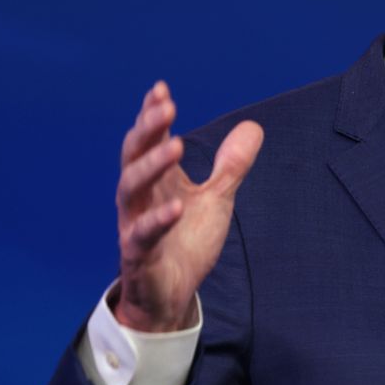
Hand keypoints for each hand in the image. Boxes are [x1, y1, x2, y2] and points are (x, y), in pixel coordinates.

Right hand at [113, 81, 262, 331]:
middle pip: (134, 156)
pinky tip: (177, 206)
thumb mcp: (216, 200)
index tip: (161, 89)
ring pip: (131, 189)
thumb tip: (253, 126)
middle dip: (148, 129)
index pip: (150, 140)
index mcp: (156, 181)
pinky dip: (158, 220)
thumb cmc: (185, 243)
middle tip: (165, 106)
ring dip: (152, 165)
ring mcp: (135, 224)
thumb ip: (231, 166)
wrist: (172, 295)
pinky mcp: (139, 255)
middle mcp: (140, 198)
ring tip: (176, 144)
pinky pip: (142, 235)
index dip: (152, 115)